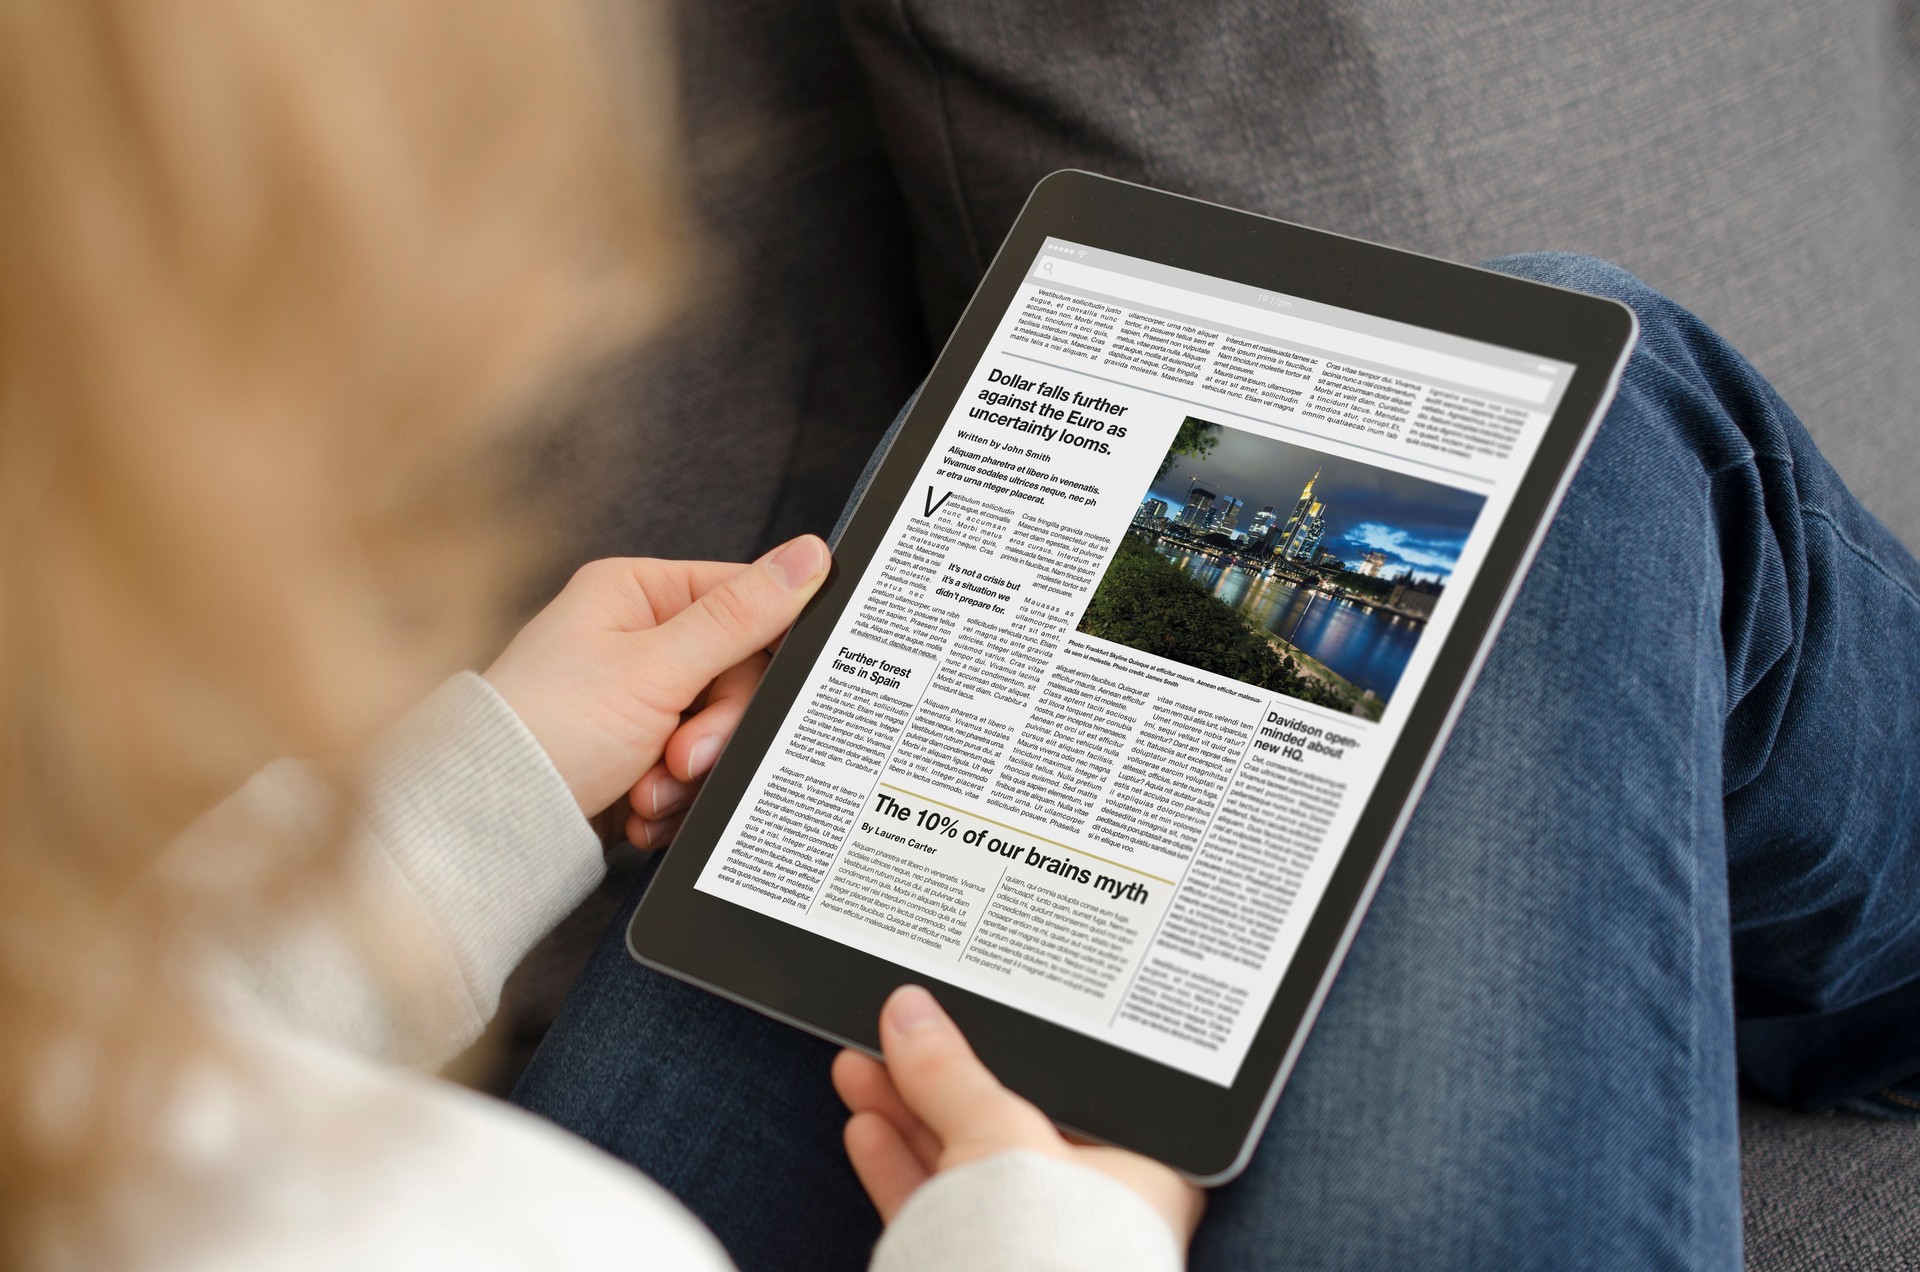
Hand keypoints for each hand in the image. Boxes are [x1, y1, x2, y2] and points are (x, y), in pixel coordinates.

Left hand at [483, 536, 828, 839]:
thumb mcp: (656, 667)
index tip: (756, 696)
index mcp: (637, 593)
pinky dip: (674, 800)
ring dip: (690, 775)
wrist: (490, 824)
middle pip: (736, 679)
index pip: (744, 603)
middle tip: (682, 756)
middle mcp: (636, 640)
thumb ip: (741, 615)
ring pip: (718, 733)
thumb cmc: (547, 729)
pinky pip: (693, 774)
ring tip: (648, 788)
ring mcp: (636, 701)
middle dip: (712, 732)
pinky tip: (640, 806)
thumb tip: (809, 556)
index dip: (759, 658)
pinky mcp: (635, 756)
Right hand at [832, 986, 1203, 1245]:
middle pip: (1009, 1122)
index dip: (1020, 1046)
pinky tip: (864, 1127)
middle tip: (895, 1031)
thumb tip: (911, 1012)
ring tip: (856, 1066)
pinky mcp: (977, 1271)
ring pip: (963, 1166)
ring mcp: (1032, 1245)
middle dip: (941, 1076)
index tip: (967, 1016)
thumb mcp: (1000, 1134)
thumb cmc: (1050, 1251)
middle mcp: (1090, 1209)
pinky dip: (898, 1170)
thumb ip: (951, 1072)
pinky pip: (936, 1212)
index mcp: (1137, 1169)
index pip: (1077, 1086)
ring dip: (905, 1114)